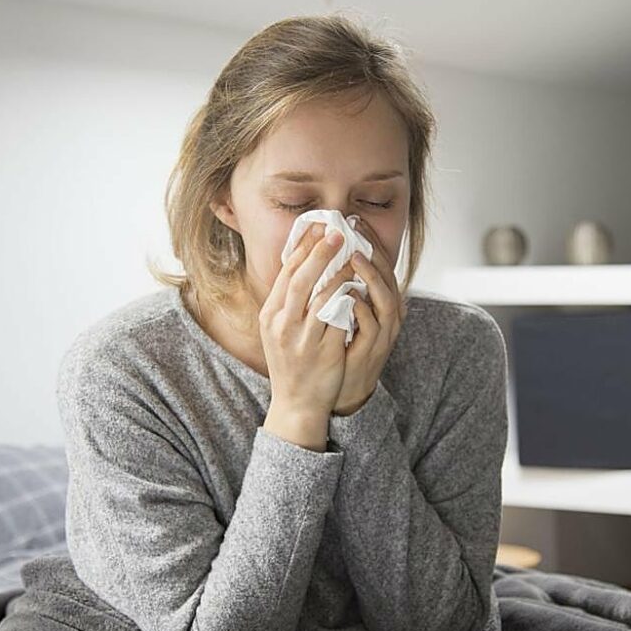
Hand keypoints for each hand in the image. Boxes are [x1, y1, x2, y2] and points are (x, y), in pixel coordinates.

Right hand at [260, 222, 352, 421]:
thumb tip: (304, 263)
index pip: (286, 274)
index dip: (303, 248)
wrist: (296, 403)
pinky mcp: (324, 352)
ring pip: (321, 298)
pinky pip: (339, 320)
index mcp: (270, 315)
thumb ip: (289, 301)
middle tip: (338, 232)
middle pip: (301, 280)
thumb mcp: (279, 330)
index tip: (318, 227)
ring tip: (353, 258)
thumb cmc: (292, 363)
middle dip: (320, 253)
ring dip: (339, 274)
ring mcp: (302, 340)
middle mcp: (282, 325)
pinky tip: (359, 288)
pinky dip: (349, 300)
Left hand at [332, 218, 407, 416]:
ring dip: (371, 278)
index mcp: (379, 303)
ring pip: (386, 300)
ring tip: (354, 257)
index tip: (353, 220)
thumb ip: (337, 286)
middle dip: (373, 251)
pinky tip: (348, 295)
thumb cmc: (337, 348)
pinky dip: (361, 309)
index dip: (369, 241)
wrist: (337, 391)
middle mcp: (387, 316)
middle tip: (355, 230)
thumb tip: (321, 254)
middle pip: (388, 277)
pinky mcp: (372, 351)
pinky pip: (372, 326)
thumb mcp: (339, 312)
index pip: (380, 265)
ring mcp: (382, 334)